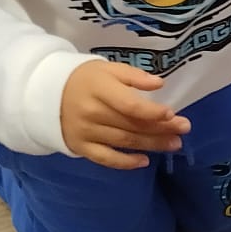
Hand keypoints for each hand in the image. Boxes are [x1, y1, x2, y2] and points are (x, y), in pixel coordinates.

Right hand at [60, 58, 190, 168]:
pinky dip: (126, 162)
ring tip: (174, 144)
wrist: (47, 94)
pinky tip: (144, 161)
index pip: (130, 105)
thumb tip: (159, 85)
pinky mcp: (81, 147)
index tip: (172, 113)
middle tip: (184, 129)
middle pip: (132, 125)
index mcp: (99, 90)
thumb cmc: (85, 79)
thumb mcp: (107, 69)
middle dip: (161, 128)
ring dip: (152, 144)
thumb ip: (133, 76)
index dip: (153, 112)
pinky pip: (106, 158)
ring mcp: (86, 132)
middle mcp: (92, 113)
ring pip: (125, 141)